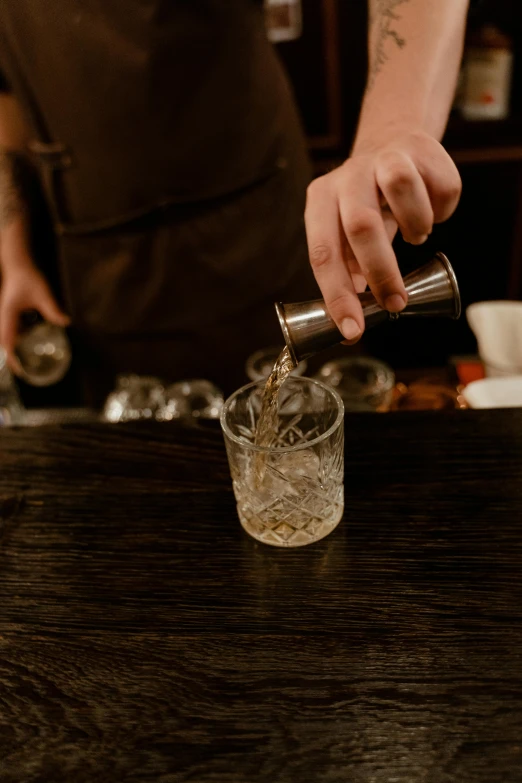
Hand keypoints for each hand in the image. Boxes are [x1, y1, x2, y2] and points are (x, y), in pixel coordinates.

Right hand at [0, 260, 70, 373]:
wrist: (19, 264)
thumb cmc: (29, 277)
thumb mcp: (43, 293)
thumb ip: (53, 308)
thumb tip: (66, 322)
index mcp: (8, 317)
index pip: (7, 343)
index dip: (12, 359)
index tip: (20, 371)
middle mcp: (5, 319)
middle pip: (6, 344)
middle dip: (14, 359)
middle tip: (27, 373)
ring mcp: (7, 317)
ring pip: (10, 338)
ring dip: (17, 350)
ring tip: (30, 363)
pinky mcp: (13, 314)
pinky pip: (15, 331)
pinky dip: (22, 340)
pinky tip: (34, 343)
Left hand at [304, 129, 461, 341]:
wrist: (392, 145)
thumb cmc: (366, 205)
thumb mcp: (346, 235)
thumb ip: (347, 275)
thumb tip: (350, 328)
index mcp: (321, 200)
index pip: (322, 253)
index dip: (337, 296)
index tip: (352, 330)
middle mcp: (349, 175)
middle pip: (361, 224)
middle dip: (381, 272)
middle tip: (396, 302)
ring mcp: (386, 157)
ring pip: (402, 189)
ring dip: (416, 225)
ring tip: (415, 235)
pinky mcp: (423, 149)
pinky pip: (441, 188)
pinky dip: (442, 210)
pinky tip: (432, 210)